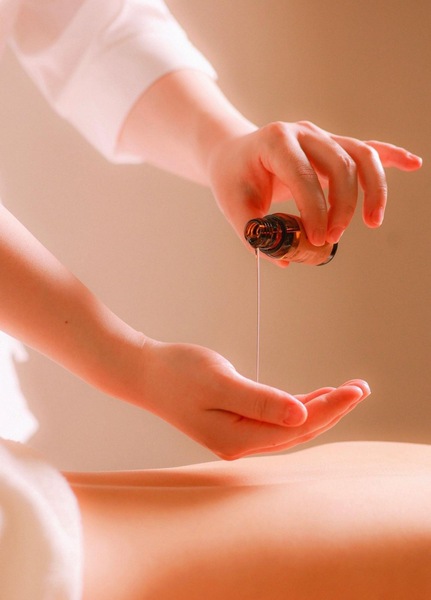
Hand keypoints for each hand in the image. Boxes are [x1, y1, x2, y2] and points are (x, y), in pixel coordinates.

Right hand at [134, 338, 369, 459]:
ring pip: (289, 426)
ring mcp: (237, 435)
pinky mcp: (234, 422)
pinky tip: (315, 398)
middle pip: (298, 431)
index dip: (329, 410)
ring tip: (348, 391)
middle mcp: (239, 444)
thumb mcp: (219, 381)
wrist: (144, 373)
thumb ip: (260, 402)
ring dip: (319, 409)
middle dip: (332, 410)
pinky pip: (275, 420)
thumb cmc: (177, 372)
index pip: (296, 429)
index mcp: (236, 438)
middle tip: (361, 388)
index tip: (355, 391)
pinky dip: (298, 408)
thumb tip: (302, 417)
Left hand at [208, 120, 421, 258]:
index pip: (304, 176)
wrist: (234, 155)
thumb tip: (286, 261)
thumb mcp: (233, 207)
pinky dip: (392, 157)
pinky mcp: (333, 146)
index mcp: (277, 142)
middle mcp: (304, 133)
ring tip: (374, 222)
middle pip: (340, 165)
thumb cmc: (234, 180)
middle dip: (342, 206)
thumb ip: (254, 233)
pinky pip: (368, 148)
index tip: (316, 241)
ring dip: (373, 190)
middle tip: (332, 239)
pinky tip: (413, 164)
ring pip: (361, 156)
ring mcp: (322, 137)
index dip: (315, 211)